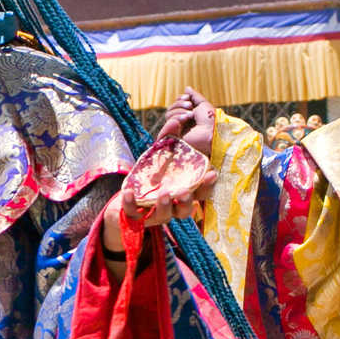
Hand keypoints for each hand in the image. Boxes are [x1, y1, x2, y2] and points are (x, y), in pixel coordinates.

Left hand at [119, 102, 218, 230]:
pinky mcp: (135, 216)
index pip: (200, 193)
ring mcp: (154, 213)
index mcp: (182, 193)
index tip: (212, 174)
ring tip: (164, 194)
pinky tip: (128, 191)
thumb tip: (175, 122)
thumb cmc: (152, 173)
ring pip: (164, 216)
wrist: (128, 192)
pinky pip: (134, 214)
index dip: (207, 186)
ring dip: (165, 206)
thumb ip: (168, 140)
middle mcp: (172, 207)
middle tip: (186, 192)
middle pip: (185, 211)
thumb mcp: (160, 155)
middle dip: (187, 202)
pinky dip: (130, 204)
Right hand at [159, 88, 217, 159]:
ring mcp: (178, 130)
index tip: (187, 97)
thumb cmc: (211, 119)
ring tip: (190, 115)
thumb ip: (194, 96)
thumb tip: (187, 88)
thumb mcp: (202, 104)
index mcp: (189, 115)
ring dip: (178, 111)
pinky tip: (183, 119)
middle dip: (179, 104)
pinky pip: (167, 125)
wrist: (213, 132)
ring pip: (168, 115)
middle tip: (190, 106)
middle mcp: (182, 123)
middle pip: (170, 109)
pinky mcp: (175, 137)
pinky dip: (174, 119)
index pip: (176, 105)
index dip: (179, 99)